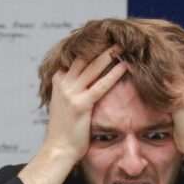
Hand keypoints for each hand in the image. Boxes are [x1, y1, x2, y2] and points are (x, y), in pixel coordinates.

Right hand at [43, 46, 127, 162]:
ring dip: (109, 54)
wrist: (58, 149)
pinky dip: (114, 73)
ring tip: (123, 44)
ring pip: (93, 67)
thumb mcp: (65, 103)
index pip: (76, 57)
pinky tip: (124, 65)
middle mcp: (63, 83)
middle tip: (117, 34)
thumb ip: (74, 89)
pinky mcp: (80, 105)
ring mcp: (70, 93)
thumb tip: (89, 81)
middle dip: (101, 45)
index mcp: (59, 81)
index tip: (105, 37)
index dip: (91, 46)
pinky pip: (100, 85)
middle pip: (84, 57)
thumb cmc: (65, 129)